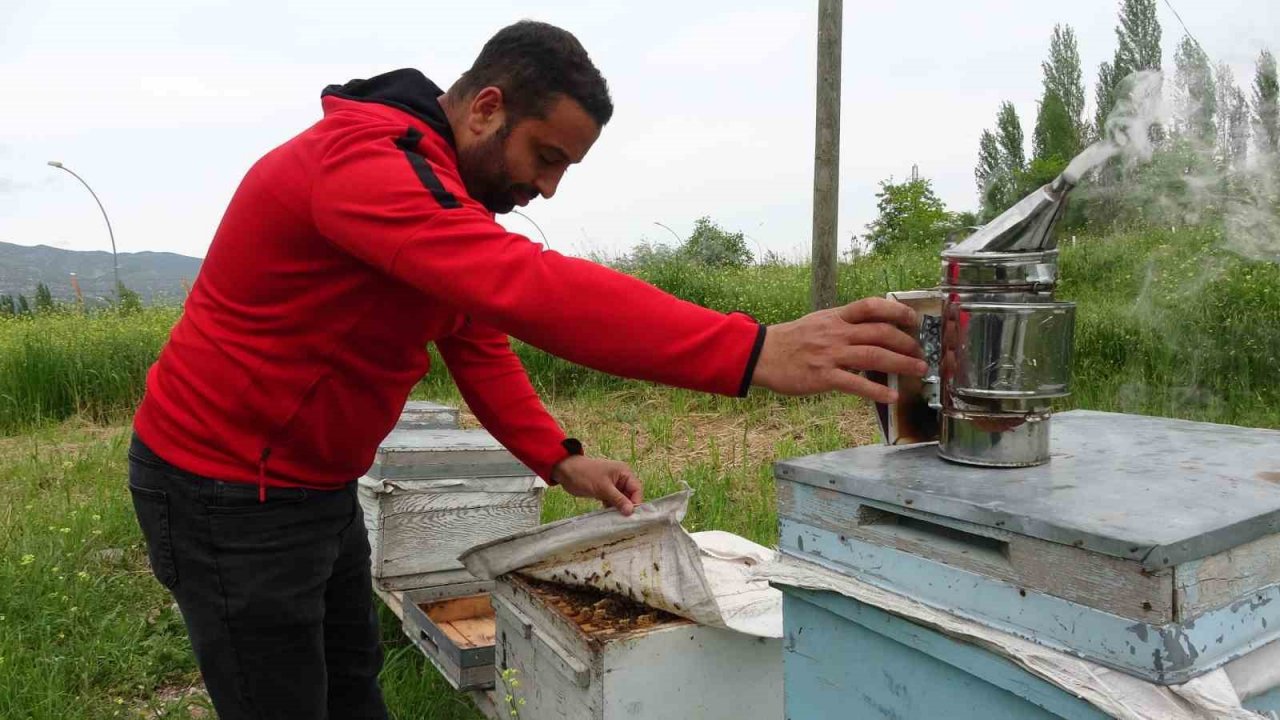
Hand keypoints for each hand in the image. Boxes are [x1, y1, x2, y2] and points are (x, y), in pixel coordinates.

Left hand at [551, 455, 643, 515]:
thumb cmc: (585, 475)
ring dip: (619, 509)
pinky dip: (611, 509)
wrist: (566, 472)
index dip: (636, 502)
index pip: (636, 489)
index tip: (632, 515)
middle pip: (630, 496)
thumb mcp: (603, 488)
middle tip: (625, 521)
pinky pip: (612, 502)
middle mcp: (621, 479)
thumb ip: (618, 499)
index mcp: (624, 473)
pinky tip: (609, 518)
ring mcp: (612, 486)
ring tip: (617, 521)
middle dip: (628, 507)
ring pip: (621, 500)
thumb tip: (630, 511)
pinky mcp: (604, 492)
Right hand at [750, 297, 926, 402]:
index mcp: (836, 317)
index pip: (871, 306)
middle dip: (906, 343)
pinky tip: (890, 396)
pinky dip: (876, 391)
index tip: (913, 319)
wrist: (763, 355)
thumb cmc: (792, 340)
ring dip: (901, 364)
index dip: (896, 311)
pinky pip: (855, 384)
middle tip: (921, 354)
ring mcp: (830, 354)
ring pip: (874, 356)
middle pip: (880, 333)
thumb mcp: (819, 322)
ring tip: (918, 370)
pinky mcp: (823, 376)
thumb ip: (844, 324)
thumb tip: (871, 329)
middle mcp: (837, 333)